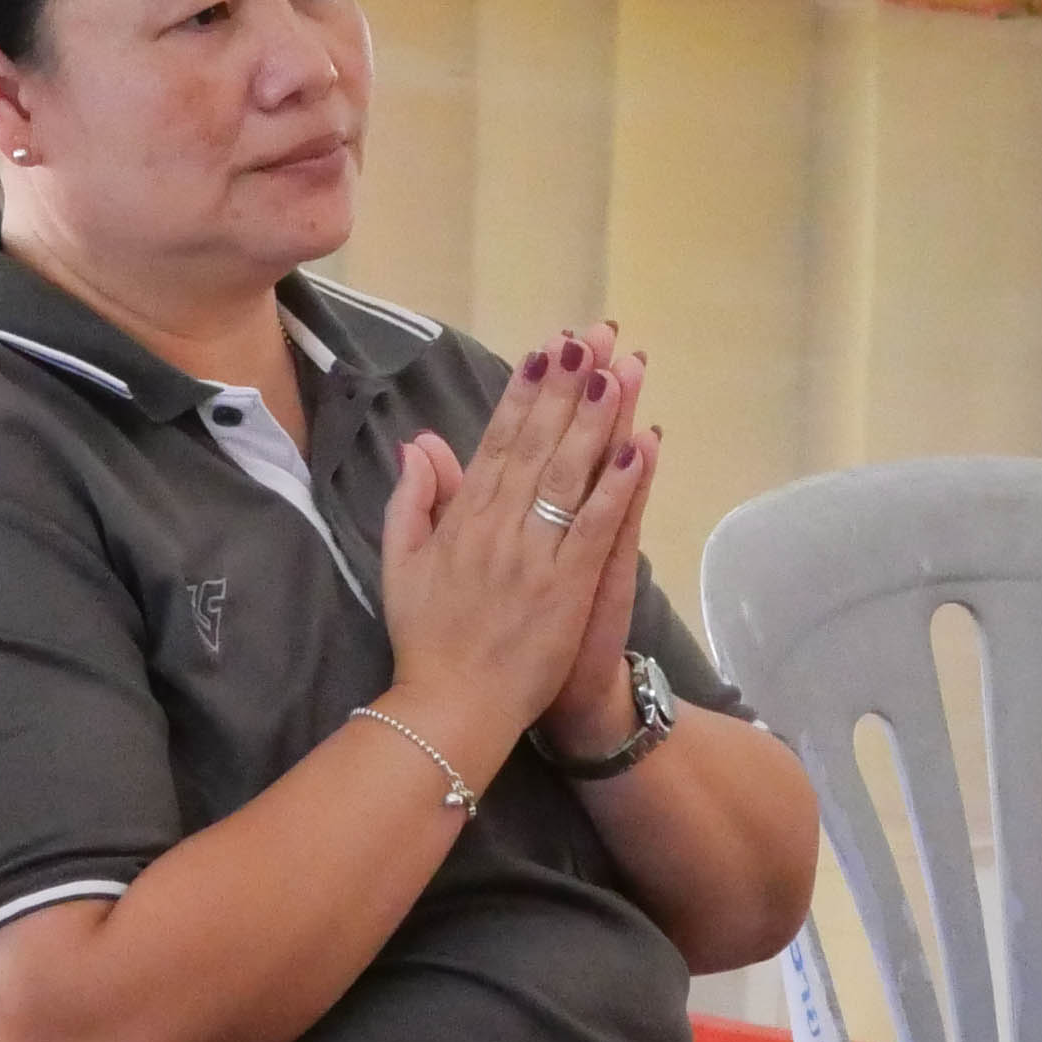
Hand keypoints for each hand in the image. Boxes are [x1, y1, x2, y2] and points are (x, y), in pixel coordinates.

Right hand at [375, 327, 650, 769]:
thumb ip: (412, 501)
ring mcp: (534, 554)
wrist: (451, 705)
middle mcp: (499, 525)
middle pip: (540, 442)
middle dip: (568, 386)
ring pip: (571, 473)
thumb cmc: (427, 637)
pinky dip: (618, 488)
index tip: (547, 349)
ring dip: (598, 419)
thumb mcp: (401, 563)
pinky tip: (639, 449)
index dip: (525, 391)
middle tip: (594, 337)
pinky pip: (596, 527)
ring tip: (621, 370)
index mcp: (462, 518)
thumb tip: (420, 444)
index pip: (499, 439)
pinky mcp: (566, 585)